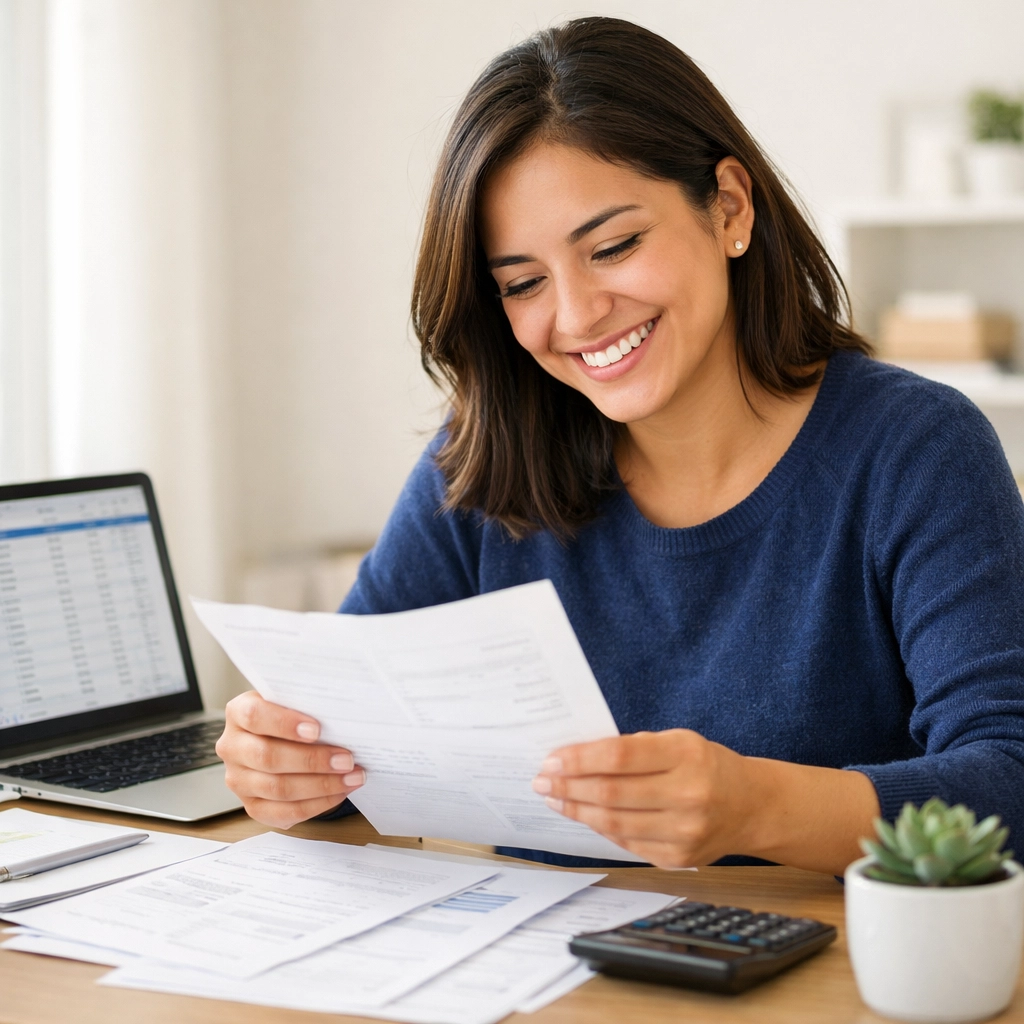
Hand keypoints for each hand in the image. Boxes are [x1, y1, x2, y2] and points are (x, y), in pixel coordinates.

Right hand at [217, 690, 364, 828]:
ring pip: (278, 788)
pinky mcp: (252, 806)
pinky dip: (317, 804)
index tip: (317, 730)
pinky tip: (339, 792)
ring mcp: (239, 780)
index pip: (254, 716)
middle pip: (268, 757)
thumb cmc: (294, 717)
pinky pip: (284, 812)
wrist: (282, 739)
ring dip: (321, 785)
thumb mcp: (295, 702)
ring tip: (351, 777)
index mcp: (239, 712)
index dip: (285, 724)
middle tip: (346, 760)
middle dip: (312, 760)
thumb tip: (341, 717)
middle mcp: (233, 747)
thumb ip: (308, 705)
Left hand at [531, 730, 749, 868]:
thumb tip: (576, 758)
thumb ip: (633, 748)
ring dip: (576, 810)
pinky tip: (583, 815)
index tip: (552, 759)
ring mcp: (684, 832)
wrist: (751, 806)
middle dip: (568, 787)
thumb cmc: (706, 766)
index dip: (580, 759)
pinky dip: (599, 827)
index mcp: (686, 755)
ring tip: (554, 798)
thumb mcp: (677, 742)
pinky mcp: (677, 859)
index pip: (620, 756)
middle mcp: (688, 795)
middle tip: (542, 780)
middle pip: (611, 793)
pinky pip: (625, 843)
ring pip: (613, 823)